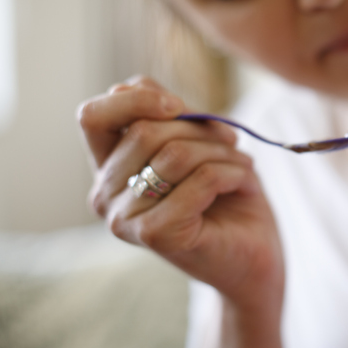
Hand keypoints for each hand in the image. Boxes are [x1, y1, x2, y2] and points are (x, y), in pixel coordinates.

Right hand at [77, 76, 283, 309]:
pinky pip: (201, 180)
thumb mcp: (197, 143)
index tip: (179, 106)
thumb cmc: (227, 197)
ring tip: (242, 165)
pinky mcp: (157, 236)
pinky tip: (244, 184)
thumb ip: (168, 116)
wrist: (254, 257)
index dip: (135, 99)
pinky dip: (234, 173)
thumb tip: (146, 90)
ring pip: (176, 153)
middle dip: (201, 128)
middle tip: (232, 141)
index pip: (92, 116)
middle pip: (145, 130)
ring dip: (222, 152)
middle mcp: (105, 196)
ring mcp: (126, 220)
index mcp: (109, 169)